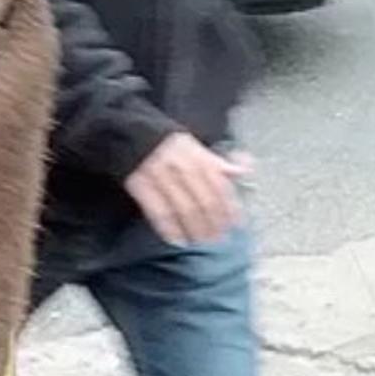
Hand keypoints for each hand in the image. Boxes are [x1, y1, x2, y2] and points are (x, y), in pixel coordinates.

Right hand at [125, 134, 253, 246]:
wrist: (130, 134)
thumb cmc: (169, 146)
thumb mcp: (195, 146)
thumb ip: (218, 162)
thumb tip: (244, 171)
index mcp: (196, 155)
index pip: (219, 185)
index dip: (229, 207)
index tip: (236, 224)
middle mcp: (179, 164)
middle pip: (203, 200)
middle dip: (214, 223)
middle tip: (220, 238)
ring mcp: (159, 175)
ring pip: (183, 208)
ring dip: (195, 229)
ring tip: (202, 241)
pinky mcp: (140, 185)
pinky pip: (158, 211)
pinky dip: (169, 229)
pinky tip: (178, 240)